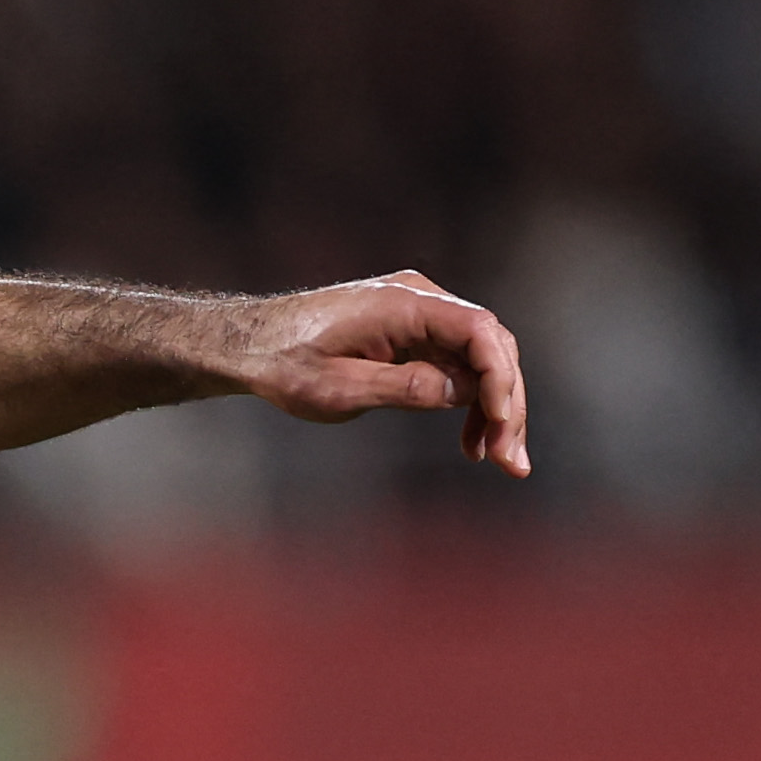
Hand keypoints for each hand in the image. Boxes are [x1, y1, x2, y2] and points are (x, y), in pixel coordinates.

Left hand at [231, 271, 530, 473]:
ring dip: (493, 408)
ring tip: (495, 459)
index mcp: (404, 304)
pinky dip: (468, 401)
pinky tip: (470, 442)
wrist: (250, 344)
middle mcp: (420, 300)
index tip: (499, 423)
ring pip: (479, 358)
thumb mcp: (340, 390)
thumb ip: (404, 388)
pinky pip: (456, 364)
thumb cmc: (285, 364)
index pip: (478, 331)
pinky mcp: (413, 333)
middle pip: (490, 346)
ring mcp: (419, 314)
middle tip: (511, 460)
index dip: (499, 378)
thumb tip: (462, 394)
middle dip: (506, 403)